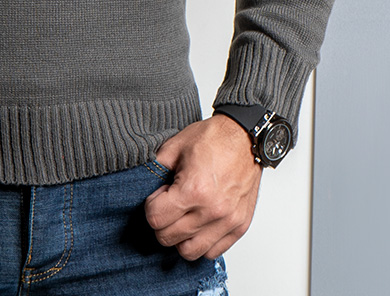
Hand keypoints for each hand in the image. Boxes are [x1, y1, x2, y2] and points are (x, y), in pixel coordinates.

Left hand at [143, 115, 262, 260]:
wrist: (245, 136)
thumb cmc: (214, 138)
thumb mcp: (175, 146)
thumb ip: (156, 168)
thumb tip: (143, 185)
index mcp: (194, 189)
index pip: (156, 218)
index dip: (151, 206)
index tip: (158, 196)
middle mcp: (212, 210)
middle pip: (168, 238)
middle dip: (162, 222)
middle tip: (169, 205)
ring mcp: (228, 221)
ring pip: (190, 252)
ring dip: (180, 237)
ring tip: (183, 217)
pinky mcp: (240, 226)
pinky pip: (213, 252)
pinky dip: (202, 242)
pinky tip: (199, 223)